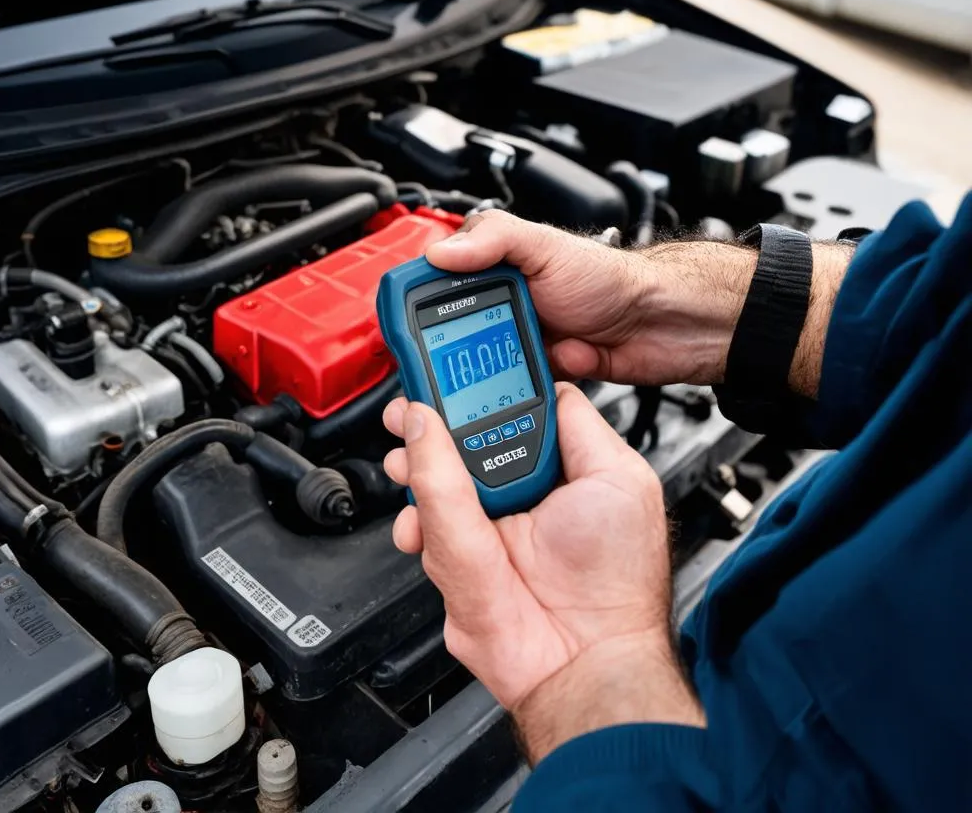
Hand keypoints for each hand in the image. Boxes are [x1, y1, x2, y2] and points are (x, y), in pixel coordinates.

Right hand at [382, 384, 702, 759]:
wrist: (583, 658)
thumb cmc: (615, 580)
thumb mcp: (619, 477)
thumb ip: (579, 424)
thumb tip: (551, 383)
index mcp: (551, 469)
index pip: (504, 413)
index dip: (478, 391)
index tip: (455, 368)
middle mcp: (511, 493)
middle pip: (459, 438)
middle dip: (430, 418)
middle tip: (414, 402)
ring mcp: (479, 525)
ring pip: (431, 472)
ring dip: (412, 457)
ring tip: (407, 447)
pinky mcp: (452, 554)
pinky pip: (422, 517)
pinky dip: (413, 509)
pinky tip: (418, 512)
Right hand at [426, 209, 756, 386]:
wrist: (661, 325)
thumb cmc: (613, 278)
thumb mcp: (547, 247)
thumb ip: (495, 240)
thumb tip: (441, 251)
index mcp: (497, 268)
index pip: (439, 283)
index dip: (414, 304)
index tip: (397, 326)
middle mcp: (504, 304)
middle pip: (450, 333)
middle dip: (434, 355)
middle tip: (417, 376)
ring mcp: (520, 341)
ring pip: (475, 367)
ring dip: (465, 383)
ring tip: (446, 399)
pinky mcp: (537, 375)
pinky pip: (506, 391)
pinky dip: (499, 399)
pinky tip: (489, 406)